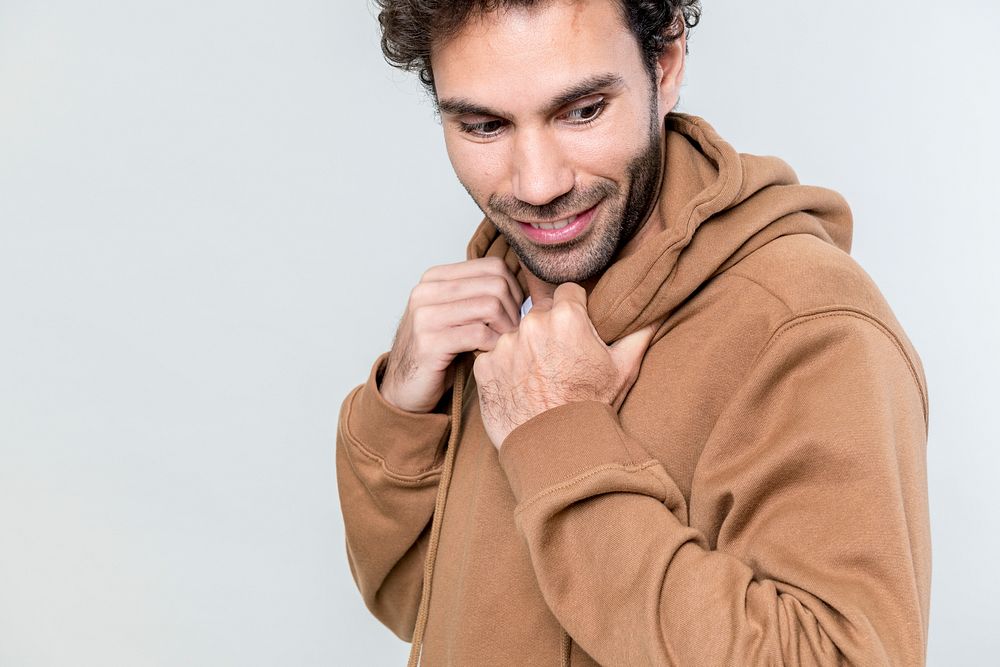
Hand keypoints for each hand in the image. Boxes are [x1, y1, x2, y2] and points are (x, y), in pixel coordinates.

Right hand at [380, 257, 523, 412]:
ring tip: (503, 343)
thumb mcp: (457, 314)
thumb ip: (479, 294)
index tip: (514, 313)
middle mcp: (426, 291)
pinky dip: (493, 345)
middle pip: (495, 285)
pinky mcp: (428, 343)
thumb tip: (525, 286)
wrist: (404, 387)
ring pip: (490, 306)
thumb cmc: (439, 351)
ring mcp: (424, 316)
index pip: (492, 266)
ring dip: (506, 329)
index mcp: (435, 278)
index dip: (514, 290)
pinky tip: (490, 354)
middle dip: (513, 311)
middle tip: (513, 332)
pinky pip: (479, 334)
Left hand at [473, 282, 655, 448]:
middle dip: (548, 329)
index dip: (573, 309)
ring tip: (538, 378)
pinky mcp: (484, 365)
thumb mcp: (624, 368)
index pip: (567, 292)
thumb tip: (657, 309)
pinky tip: (519, 387)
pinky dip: (503, 369)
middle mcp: (531, 324)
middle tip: (558, 360)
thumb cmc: (592, 407)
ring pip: (515, 334)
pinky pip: (493, 356)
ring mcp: (504, 344)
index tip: (575, 330)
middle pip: (539, 312)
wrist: (556, 450)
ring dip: (523, 349)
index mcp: (566, 317)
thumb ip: (639, 331)